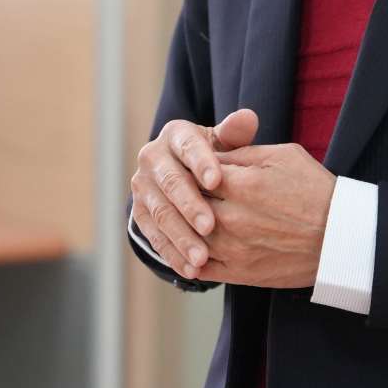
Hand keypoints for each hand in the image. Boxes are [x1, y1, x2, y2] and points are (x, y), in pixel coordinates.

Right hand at [131, 109, 257, 278]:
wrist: (186, 174)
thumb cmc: (214, 157)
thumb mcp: (224, 143)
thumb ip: (235, 133)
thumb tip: (248, 118)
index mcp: (175, 134)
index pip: (187, 146)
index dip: (201, 163)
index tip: (218, 181)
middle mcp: (152, 157)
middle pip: (170, 182)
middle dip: (190, 206)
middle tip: (210, 227)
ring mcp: (142, 187)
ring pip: (160, 213)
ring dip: (180, 237)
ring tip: (202, 258)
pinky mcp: (139, 213)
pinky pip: (154, 236)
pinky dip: (172, 254)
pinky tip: (190, 270)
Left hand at [192, 143, 336, 288]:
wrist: (341, 238)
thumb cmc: (315, 190)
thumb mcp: (284, 156)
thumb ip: (242, 152)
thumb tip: (211, 153)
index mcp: (242, 185)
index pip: (194, 171)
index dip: (188, 167)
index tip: (186, 165)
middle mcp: (233, 218)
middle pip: (187, 203)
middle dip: (182, 195)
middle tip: (177, 190)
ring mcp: (234, 249)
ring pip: (188, 236)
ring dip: (182, 226)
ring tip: (181, 217)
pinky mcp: (239, 273)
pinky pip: (199, 268)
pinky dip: (188, 257)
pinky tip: (188, 246)